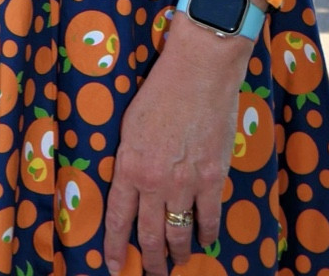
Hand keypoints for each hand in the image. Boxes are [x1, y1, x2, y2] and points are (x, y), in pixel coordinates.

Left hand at [104, 14, 247, 275]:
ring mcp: (186, 183)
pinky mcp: (213, 180)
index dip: (115, 245)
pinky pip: (209, 219)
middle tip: (151, 274)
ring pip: (179, 234)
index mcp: (129, 165)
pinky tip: (204, 241)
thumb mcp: (131, 124)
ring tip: (176, 264)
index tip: (114, 266)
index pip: (118, 216)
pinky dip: (207, 235)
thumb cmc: (159, 90)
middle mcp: (155, 181)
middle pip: (150, 235)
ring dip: (177, 254)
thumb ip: (130, 159)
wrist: (198, 72)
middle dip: (150, 261)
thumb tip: (131, 184)